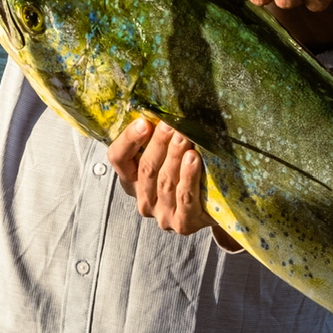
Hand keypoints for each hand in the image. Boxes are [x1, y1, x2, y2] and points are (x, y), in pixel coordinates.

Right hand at [105, 117, 237, 248]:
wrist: (214, 210)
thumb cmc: (187, 175)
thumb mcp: (167, 157)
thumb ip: (158, 140)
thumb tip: (162, 109)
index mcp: (132, 180)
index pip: (118, 158)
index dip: (128, 140)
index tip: (143, 122)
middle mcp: (144, 200)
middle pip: (146, 168)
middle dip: (159, 143)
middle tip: (171, 124)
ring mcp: (162, 214)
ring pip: (165, 181)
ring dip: (175, 156)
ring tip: (184, 136)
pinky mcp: (183, 223)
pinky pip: (185, 197)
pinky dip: (189, 176)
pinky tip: (194, 159)